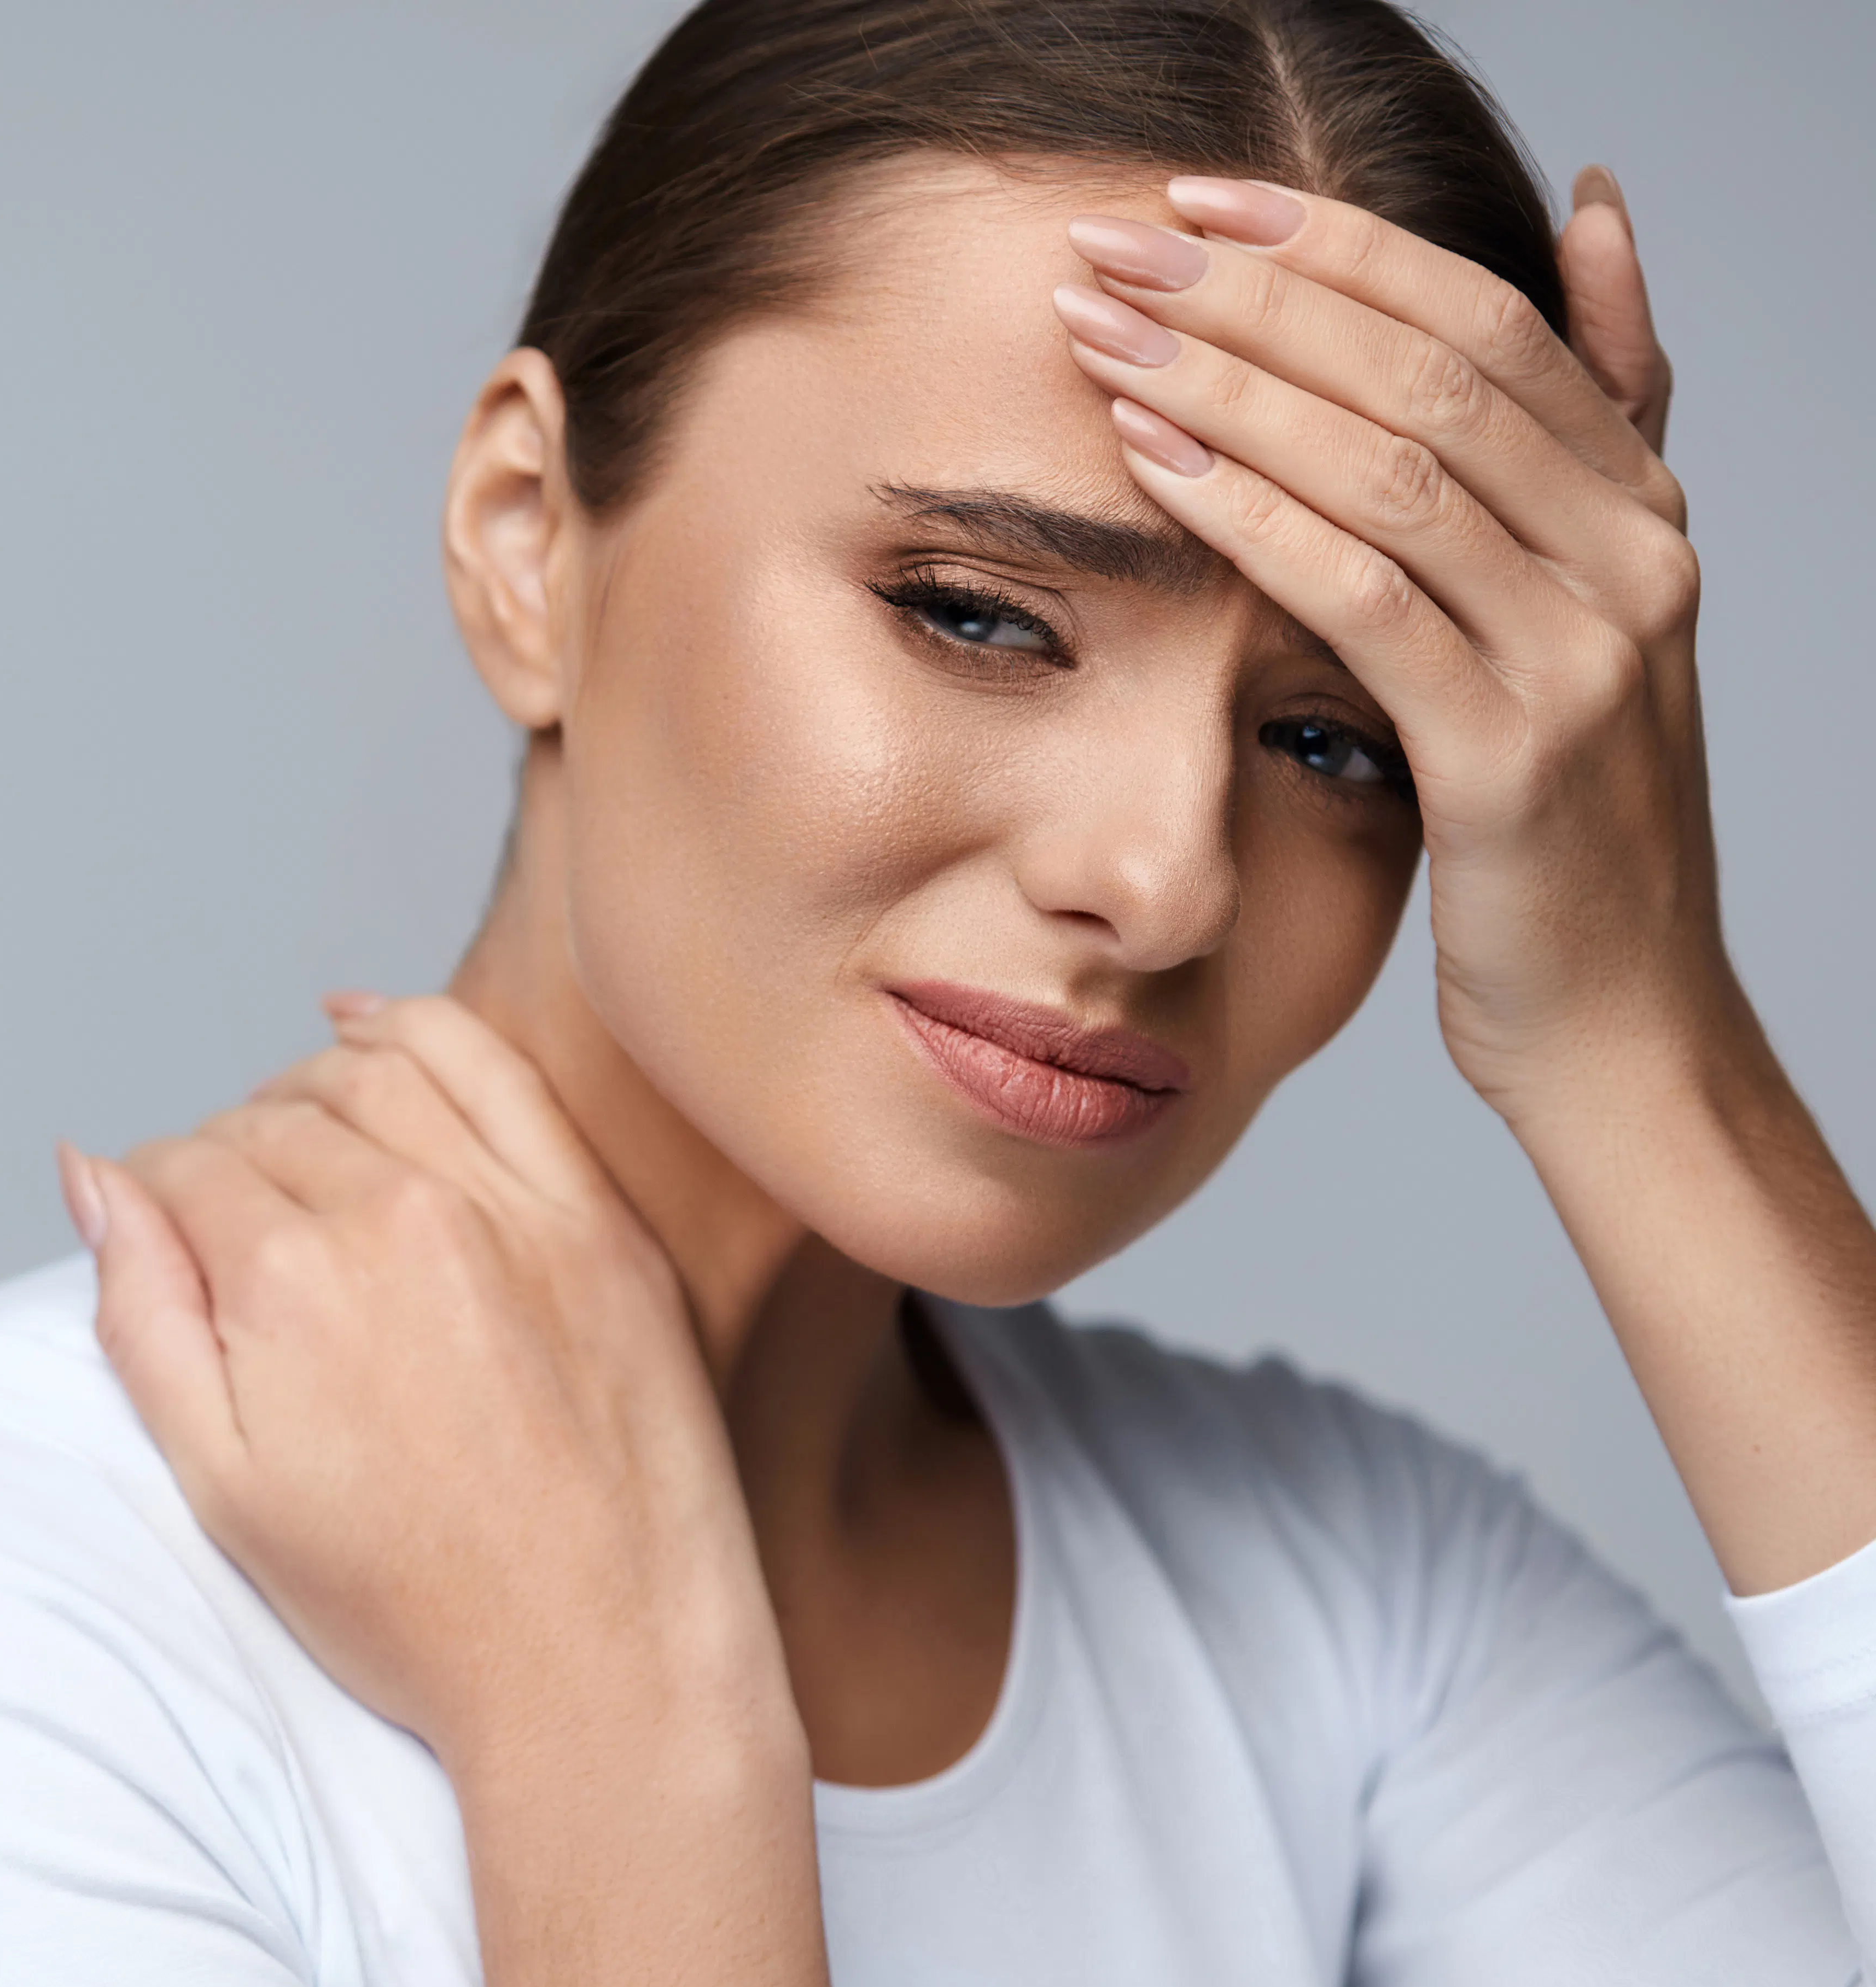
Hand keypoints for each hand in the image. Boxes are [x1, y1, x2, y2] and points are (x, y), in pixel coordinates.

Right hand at [58, 996, 840, 1986]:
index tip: (170, 1238)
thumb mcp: (224, 1485)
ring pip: (367, 1073)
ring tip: (292, 1135)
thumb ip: (142, 1314)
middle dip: (227, 1154)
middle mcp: (399, 1215)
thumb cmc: (410, 1598)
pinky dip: (412, 1027)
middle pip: (269, 1120)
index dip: (159, 1199)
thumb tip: (92, 1175)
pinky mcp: (593, 1216)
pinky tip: (364, 1024)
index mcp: (292, 1282)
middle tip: (234, 1218)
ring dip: (306, 1086)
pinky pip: (490, 1068)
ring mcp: (511, 1205)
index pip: (183, 1170)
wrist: (600, 1653)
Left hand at [1056, 170, 1721, 1126]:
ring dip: (1233, 385)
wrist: (1621, 1021)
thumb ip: (1579, 440)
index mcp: (1641, 510)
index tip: (1196, 203)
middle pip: (1431, 368)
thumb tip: (1592, 223)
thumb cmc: (1566, 828)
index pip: (1483, 319)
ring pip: (1395, 465)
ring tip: (1107, 333)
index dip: (1335, 244)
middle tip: (1118, 247)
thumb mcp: (1582, 623)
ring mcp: (1583, 655)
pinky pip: (1367, 599)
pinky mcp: (1512, 756)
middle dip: (1261, 294)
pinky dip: (1255, 517)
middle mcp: (1631, 560)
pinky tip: (1155, 464)